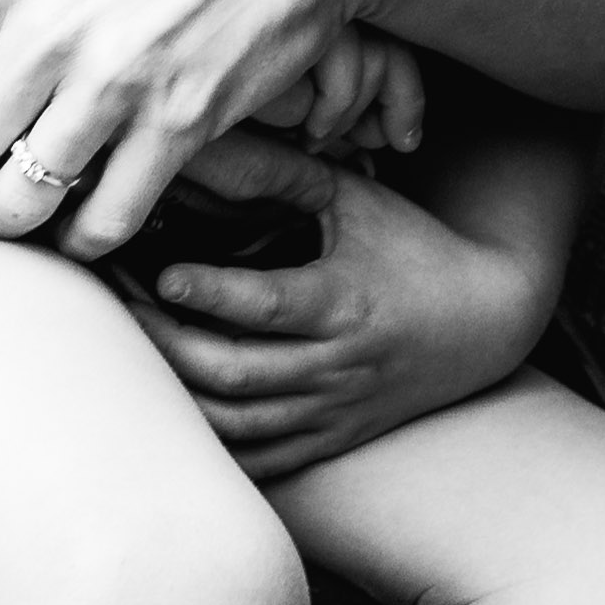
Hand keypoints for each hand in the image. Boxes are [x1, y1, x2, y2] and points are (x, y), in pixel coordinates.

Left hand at [116, 133, 555, 480]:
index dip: (210, 292)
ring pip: (235, 424)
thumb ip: (281, 175)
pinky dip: (204, 443)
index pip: (268, 306)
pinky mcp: (328, 440)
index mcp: (346, 302)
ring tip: (126, 351)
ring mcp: (331, 411)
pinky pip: (255, 460)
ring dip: (171, 394)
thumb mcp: (356, 200)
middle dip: (163, 341)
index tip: (160, 271)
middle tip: (117, 303)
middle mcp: (337, 366)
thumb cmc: (411, 247)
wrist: (487, 323)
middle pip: (235, 372)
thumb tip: (199, 143)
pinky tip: (161, 410)